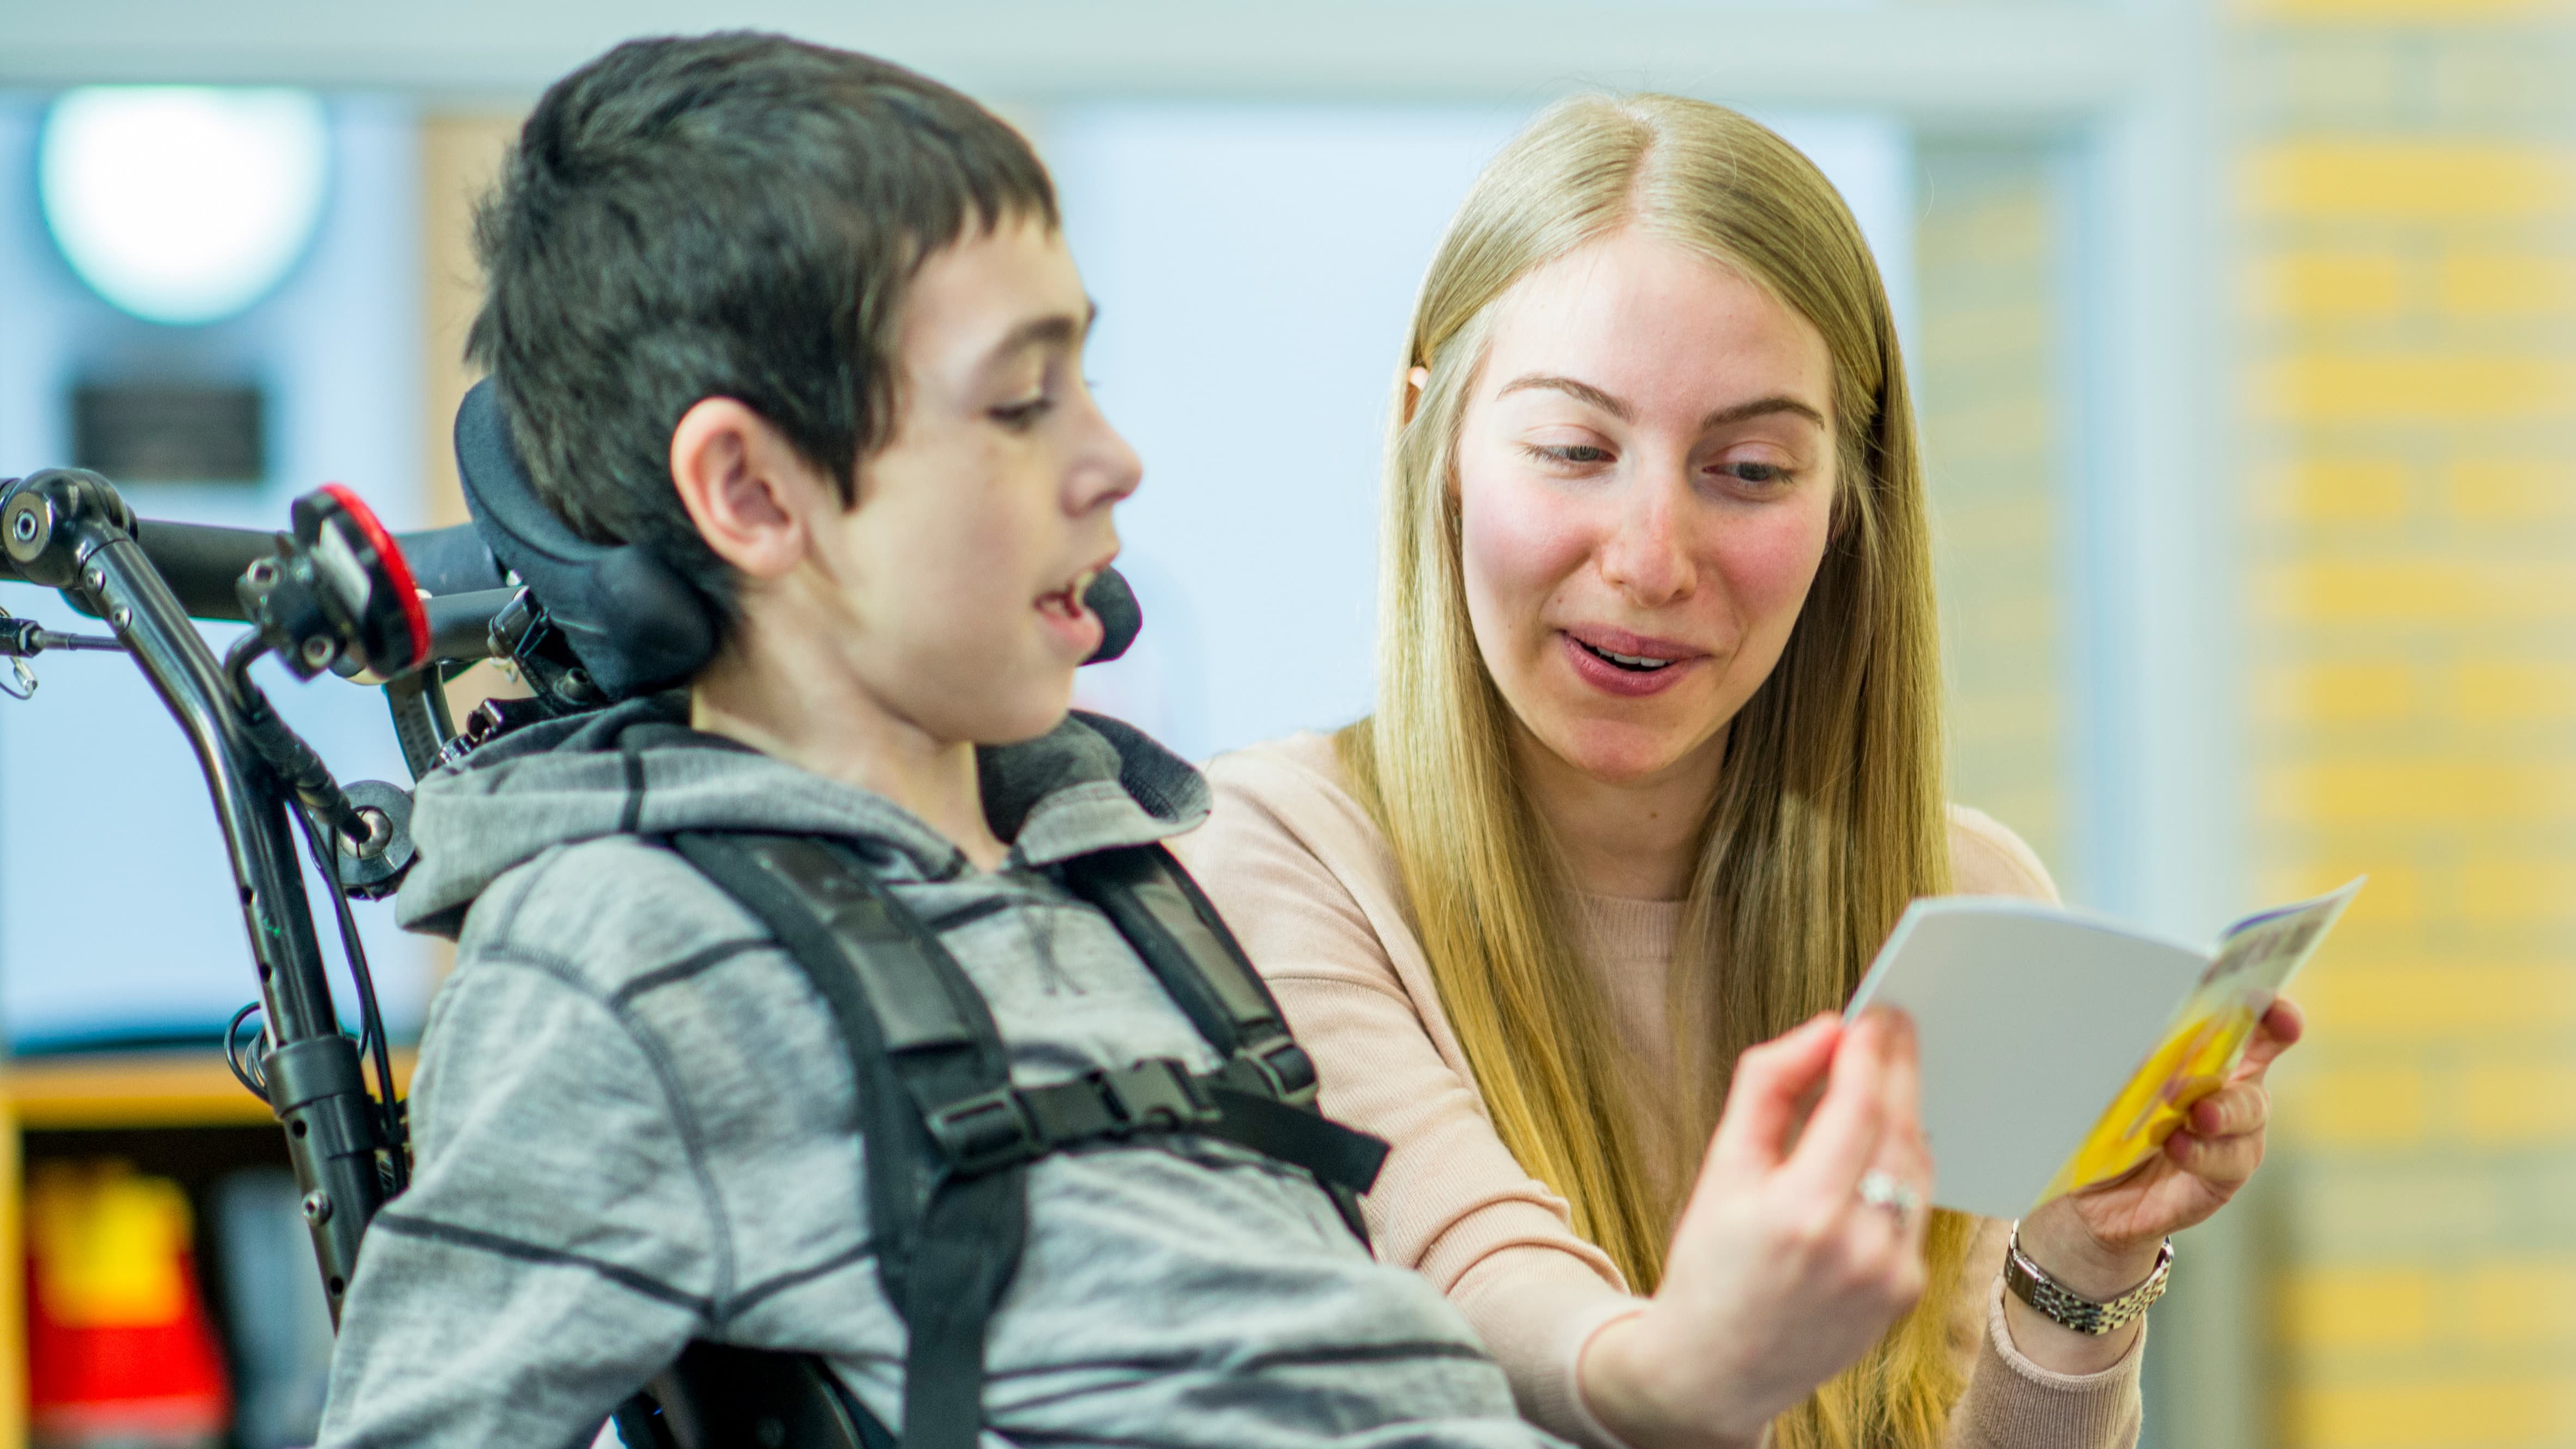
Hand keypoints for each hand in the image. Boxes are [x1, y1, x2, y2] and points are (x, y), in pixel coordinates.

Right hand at [1581, 1010, 1931, 1448]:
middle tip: (1892, 1027)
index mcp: (1799, 1211)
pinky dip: (1902, 1168)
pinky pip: (1916, 1209)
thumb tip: (1824, 1031)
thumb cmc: (1710, 1264)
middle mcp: (1855, 1247)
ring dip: (1905, 1113)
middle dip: (1898, 1068)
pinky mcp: (1906, 1292)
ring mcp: (1889, 1274)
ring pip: (1917, 1167)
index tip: (1873, 1015)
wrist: (1716, 1368)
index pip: (1858, 1107)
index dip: (1870, 1052)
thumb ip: (1768, 1089)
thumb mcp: (1720, 1168)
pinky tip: (1877, 1148)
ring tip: (1883, 1077)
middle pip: (1899, 1129)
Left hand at [2008, 997, 2304, 1368]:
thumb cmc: (2104, 1122)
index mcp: (2208, 1054)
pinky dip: (2201, 1152)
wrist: (2091, 1195)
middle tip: (2216, 1052)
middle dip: (2255, 1052)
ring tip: (2194, 1113)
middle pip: (2259, 1062)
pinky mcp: (2223, 1176)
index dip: (2272, 1010)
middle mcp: (2229, 1090)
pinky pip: (2226, 1161)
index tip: (2273, 1005)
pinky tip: (2176, 1147)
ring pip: (2248, 1113)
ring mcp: (2232, 1134)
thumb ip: (2133, 1057)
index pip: (2253, 1023)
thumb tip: (2127, 1027)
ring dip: (2221, 1110)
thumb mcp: (2112, 1082)